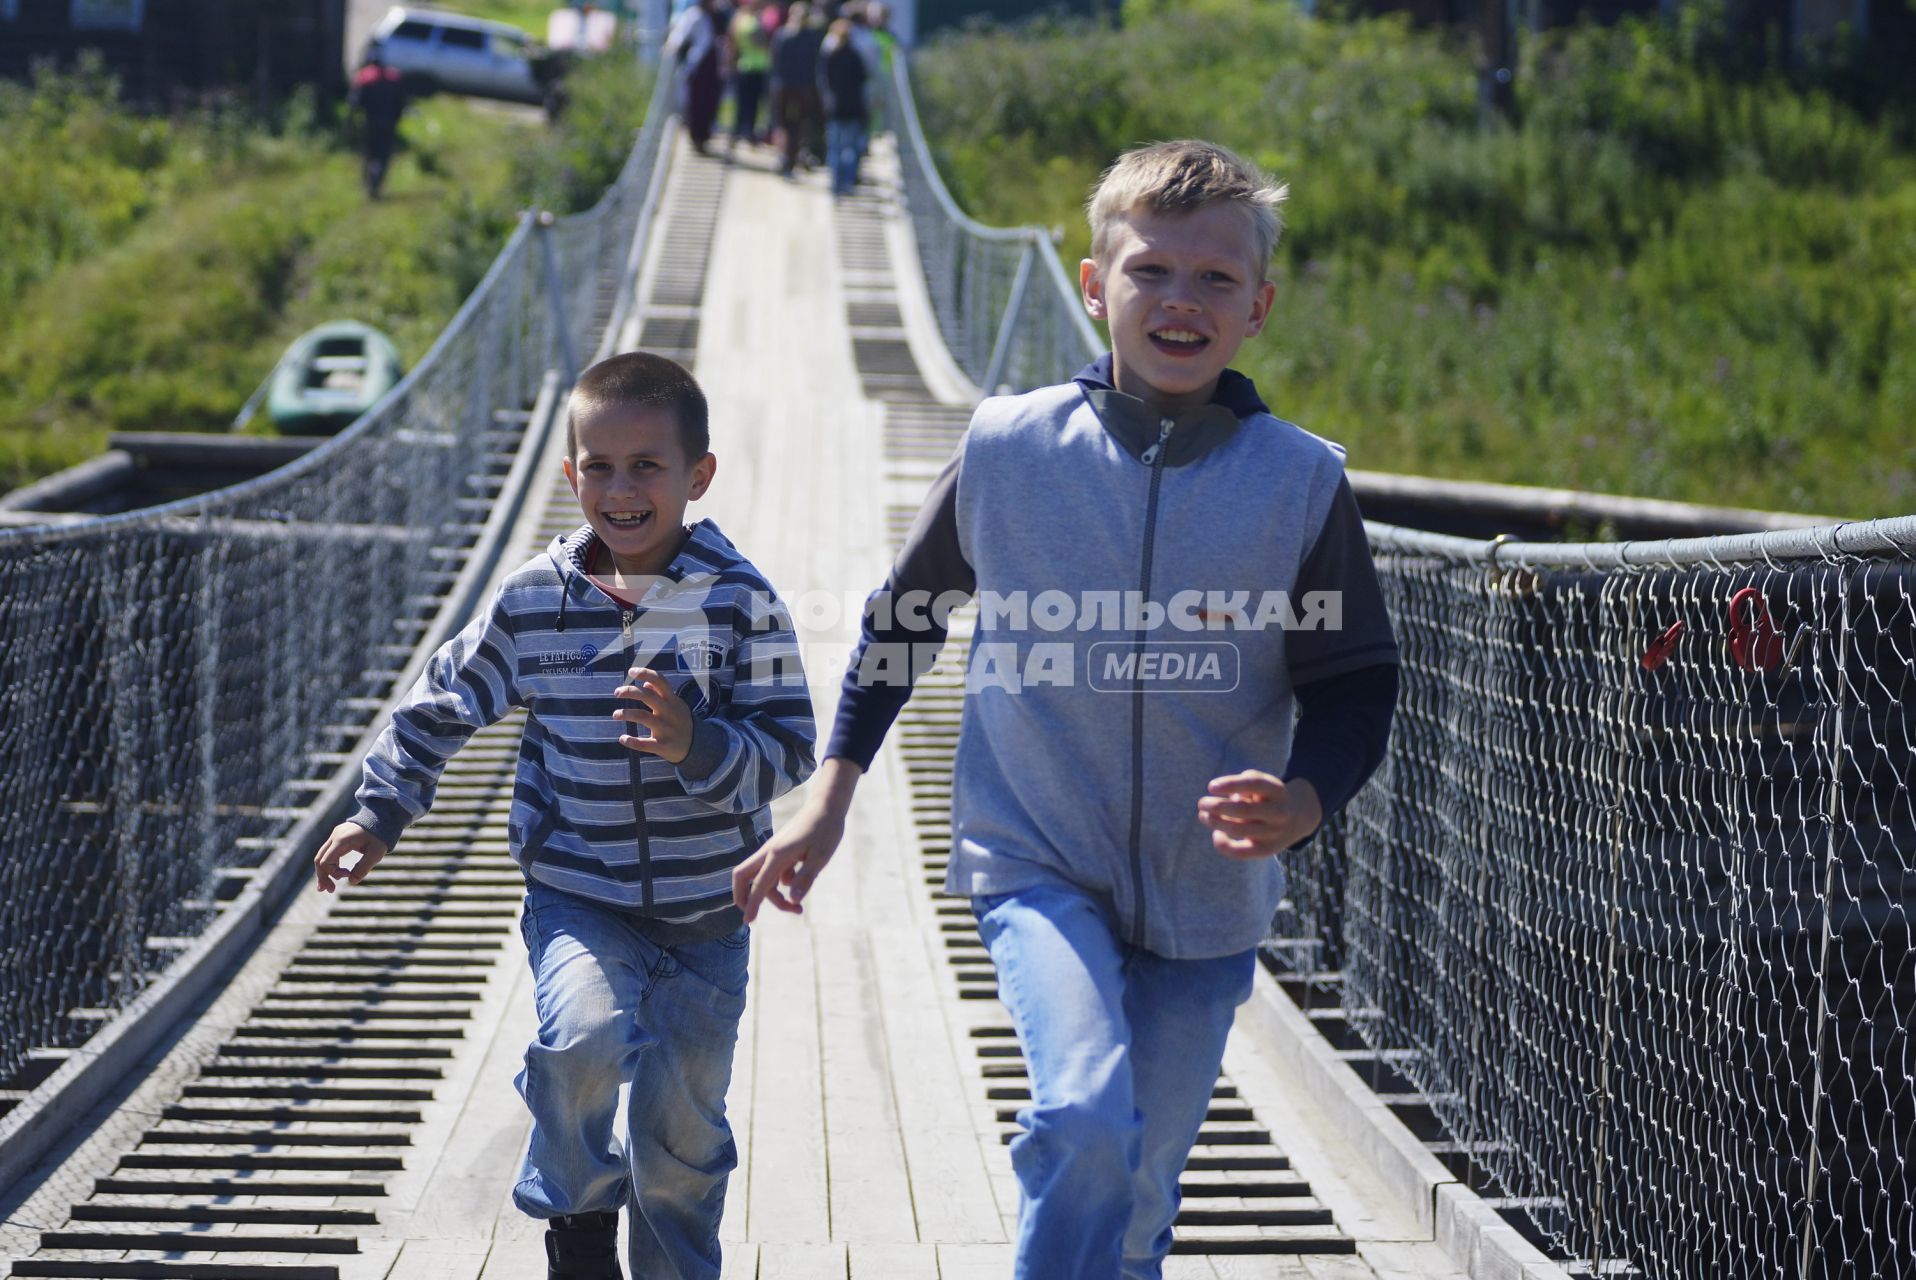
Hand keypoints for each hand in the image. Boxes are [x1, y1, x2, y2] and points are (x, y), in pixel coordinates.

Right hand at [314, 821, 389, 892]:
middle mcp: (335, 836)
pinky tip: (335, 874)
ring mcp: (336, 835)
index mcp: (341, 840)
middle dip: (323, 876)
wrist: (383, 818)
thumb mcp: (376, 853)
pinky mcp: (339, 836)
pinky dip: (330, 864)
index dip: (333, 873)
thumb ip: (363, 868)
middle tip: (329, 890)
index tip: (347, 876)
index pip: (326, 861)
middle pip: (320, 859)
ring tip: (328, 887)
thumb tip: (351, 882)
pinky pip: (329, 852)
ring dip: (325, 871)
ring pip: (322, 856)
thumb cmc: (380, 836)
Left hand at [614, 668, 692, 764]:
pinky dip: (632, 741)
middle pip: (648, 696)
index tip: (631, 671)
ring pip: (644, 717)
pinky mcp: (663, 746)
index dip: (645, 673)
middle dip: (631, 691)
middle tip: (616, 692)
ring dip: (627, 714)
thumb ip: (660, 693)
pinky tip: (623, 738)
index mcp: (671, 700)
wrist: (697, 745)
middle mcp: (669, 712)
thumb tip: (644, 682)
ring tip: (615, 714)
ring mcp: (666, 729)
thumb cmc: (680, 721)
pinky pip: (645, 744)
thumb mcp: (675, 704)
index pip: (659, 681)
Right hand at [731, 758, 860, 922]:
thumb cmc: (826, 830)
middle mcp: (770, 852)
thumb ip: (806, 879)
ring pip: (761, 878)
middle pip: (743, 877)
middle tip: (756, 916)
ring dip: (773, 896)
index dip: (752, 905)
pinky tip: (804, 878)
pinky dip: (781, 883)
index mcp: (777, 855)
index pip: (759, 885)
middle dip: (744, 897)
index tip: (748, 922)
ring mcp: (773, 851)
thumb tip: (793, 900)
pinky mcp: (780, 851)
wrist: (827, 806)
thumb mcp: (820, 857)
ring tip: (798, 908)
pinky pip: (773, 872)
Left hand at [1197, 771, 1321, 860]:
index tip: (1211, 786)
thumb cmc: (1266, 796)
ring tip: (1203, 815)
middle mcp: (1279, 812)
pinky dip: (1224, 845)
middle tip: (1202, 803)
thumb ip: (1242, 785)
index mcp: (1277, 790)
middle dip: (1217, 806)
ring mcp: (1274, 832)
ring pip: (1239, 829)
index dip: (1230, 784)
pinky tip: (1216, 835)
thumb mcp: (1260, 783)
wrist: (1297, 817)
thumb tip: (1221, 804)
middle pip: (1244, 810)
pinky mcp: (1267, 850)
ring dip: (1216, 822)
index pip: (1253, 784)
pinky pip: (1241, 852)